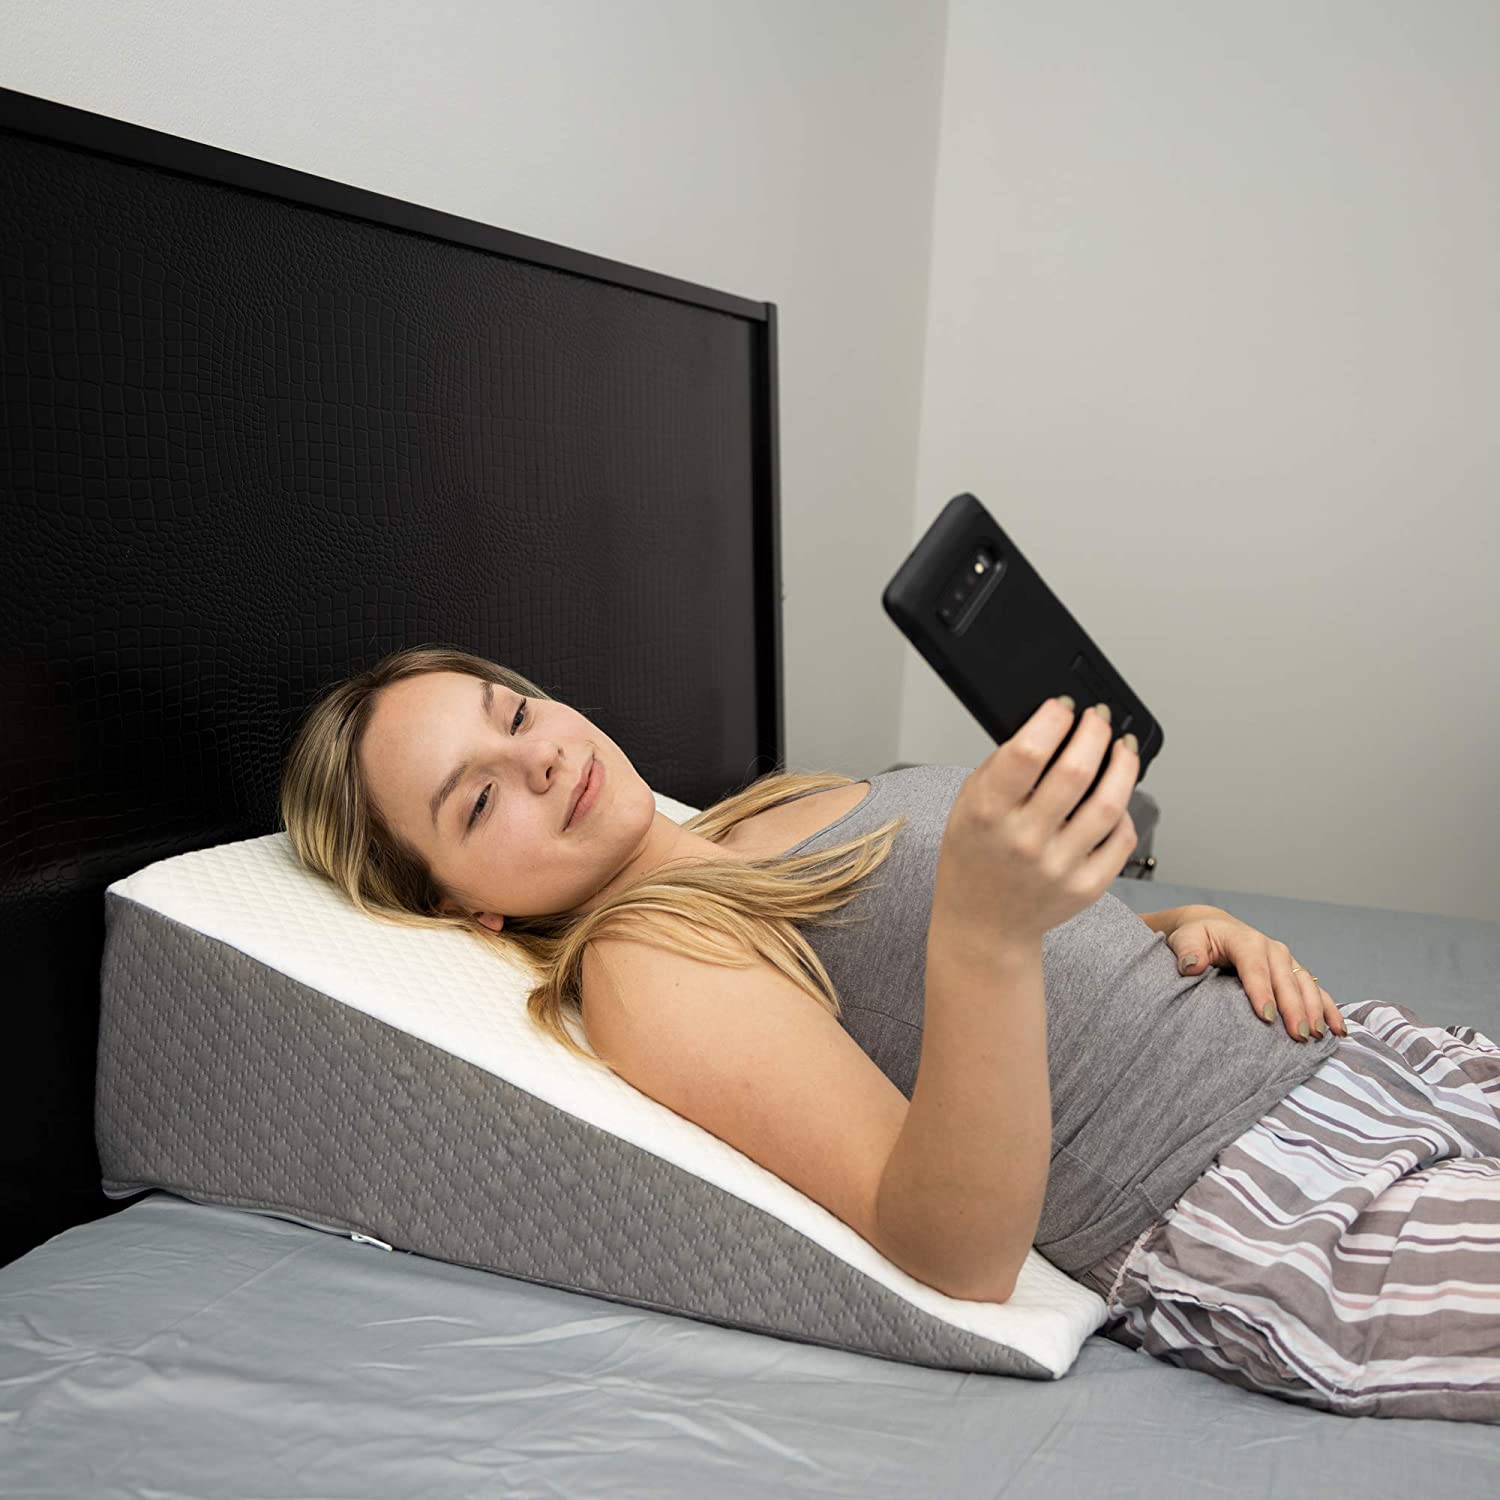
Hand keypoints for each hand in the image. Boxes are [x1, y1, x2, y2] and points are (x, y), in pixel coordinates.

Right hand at [933, 697, 1138, 945]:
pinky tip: (1115, 795)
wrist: (984, 923)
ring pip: (1109, 802)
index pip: (1027, 752)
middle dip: (1094, 731)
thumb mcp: (966, 804)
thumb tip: (1047, 724)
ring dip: (1123, 764)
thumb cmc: (974, 858)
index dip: (1052, 719)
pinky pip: (1121, 838)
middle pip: (1076, 770)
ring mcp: (1058, 866)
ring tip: (1121, 747)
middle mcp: (1023, 841)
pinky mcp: (1087, 886)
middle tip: (1098, 718)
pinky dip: (1124, 809)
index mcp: (987, 813)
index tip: (1063, 707)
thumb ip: (1001, 766)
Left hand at [1164, 907, 1345, 1040]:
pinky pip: (1316, 991)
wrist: (1215, 929)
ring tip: (1319, 1036)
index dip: (1262, 991)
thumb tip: (1192, 965)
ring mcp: (1287, 961)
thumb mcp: (1187, 939)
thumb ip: (1188, 951)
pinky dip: (1328, 1009)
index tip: (1266, 1017)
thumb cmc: (1198, 938)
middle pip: (1285, 980)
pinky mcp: (1294, 973)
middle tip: (1298, 1036)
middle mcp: (1272, 949)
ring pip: (1306, 985)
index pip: (1254, 967)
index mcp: (1245, 940)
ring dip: (1315, 1011)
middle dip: (1294, 1008)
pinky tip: (1338, 1030)